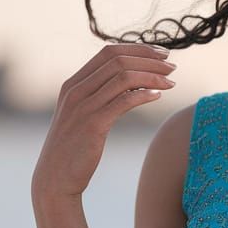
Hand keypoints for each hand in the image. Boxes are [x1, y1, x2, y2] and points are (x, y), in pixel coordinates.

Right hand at [31, 41, 176, 202]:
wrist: (55, 179)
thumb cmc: (74, 149)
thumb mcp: (84, 116)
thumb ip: (101, 97)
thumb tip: (133, 82)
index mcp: (73, 84)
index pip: (108, 52)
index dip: (138, 49)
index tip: (161, 53)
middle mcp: (76, 90)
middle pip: (118, 61)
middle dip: (150, 60)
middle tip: (173, 67)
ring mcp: (83, 107)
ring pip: (124, 78)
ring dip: (152, 77)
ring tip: (171, 83)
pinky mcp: (93, 124)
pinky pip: (123, 102)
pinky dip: (144, 95)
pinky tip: (158, 97)